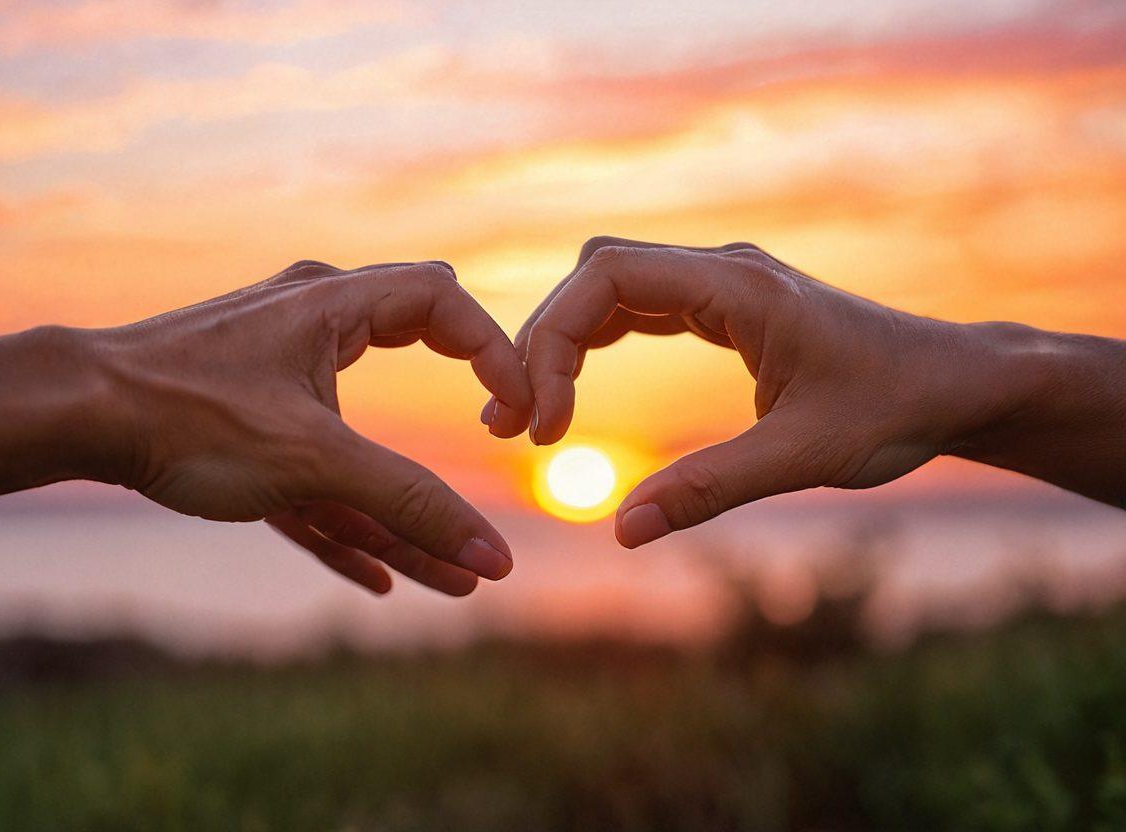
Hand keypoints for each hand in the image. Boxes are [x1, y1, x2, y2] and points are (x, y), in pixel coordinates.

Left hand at [95, 259, 532, 593]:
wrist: (72, 418)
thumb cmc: (187, 414)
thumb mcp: (315, 461)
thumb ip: (411, 506)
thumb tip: (494, 558)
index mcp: (336, 304)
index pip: (444, 304)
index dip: (494, 353)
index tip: (518, 413)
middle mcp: (311, 327)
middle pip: (410, 366)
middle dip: (456, 429)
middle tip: (497, 458)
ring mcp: (277, 378)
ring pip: (358, 446)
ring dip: (400, 516)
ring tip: (452, 580)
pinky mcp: (245, 431)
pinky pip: (311, 477)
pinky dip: (343, 522)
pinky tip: (376, 581)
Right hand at [502, 237, 1065, 546]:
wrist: (955, 384)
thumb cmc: (895, 409)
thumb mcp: (804, 457)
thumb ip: (711, 488)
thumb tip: (622, 531)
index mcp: (738, 287)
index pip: (608, 275)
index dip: (555, 339)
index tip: (544, 421)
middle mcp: (722, 272)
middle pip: (596, 275)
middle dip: (543, 342)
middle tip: (512, 425)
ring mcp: (723, 286)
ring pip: (612, 288)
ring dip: (564, 343)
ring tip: (529, 415)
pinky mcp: (727, 309)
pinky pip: (640, 308)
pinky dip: (597, 343)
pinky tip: (574, 390)